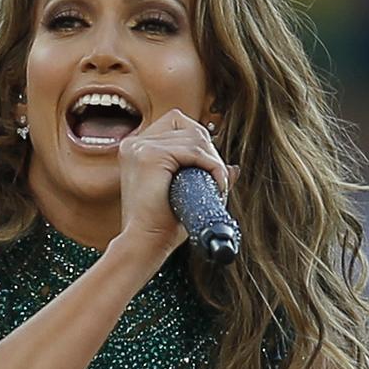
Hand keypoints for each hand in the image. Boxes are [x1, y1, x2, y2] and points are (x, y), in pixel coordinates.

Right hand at [118, 108, 238, 259]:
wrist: (145, 244)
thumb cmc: (161, 225)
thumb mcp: (184, 193)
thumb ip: (205, 176)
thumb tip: (233, 169)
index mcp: (137, 148)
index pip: (177, 124)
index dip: (199, 143)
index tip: (208, 170)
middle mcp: (135, 143)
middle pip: (188, 126)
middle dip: (210, 151)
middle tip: (216, 181)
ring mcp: (140, 147)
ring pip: (195, 137)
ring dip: (214, 161)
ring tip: (216, 186)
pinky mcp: (150, 156)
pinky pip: (194, 150)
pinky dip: (211, 166)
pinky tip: (215, 184)